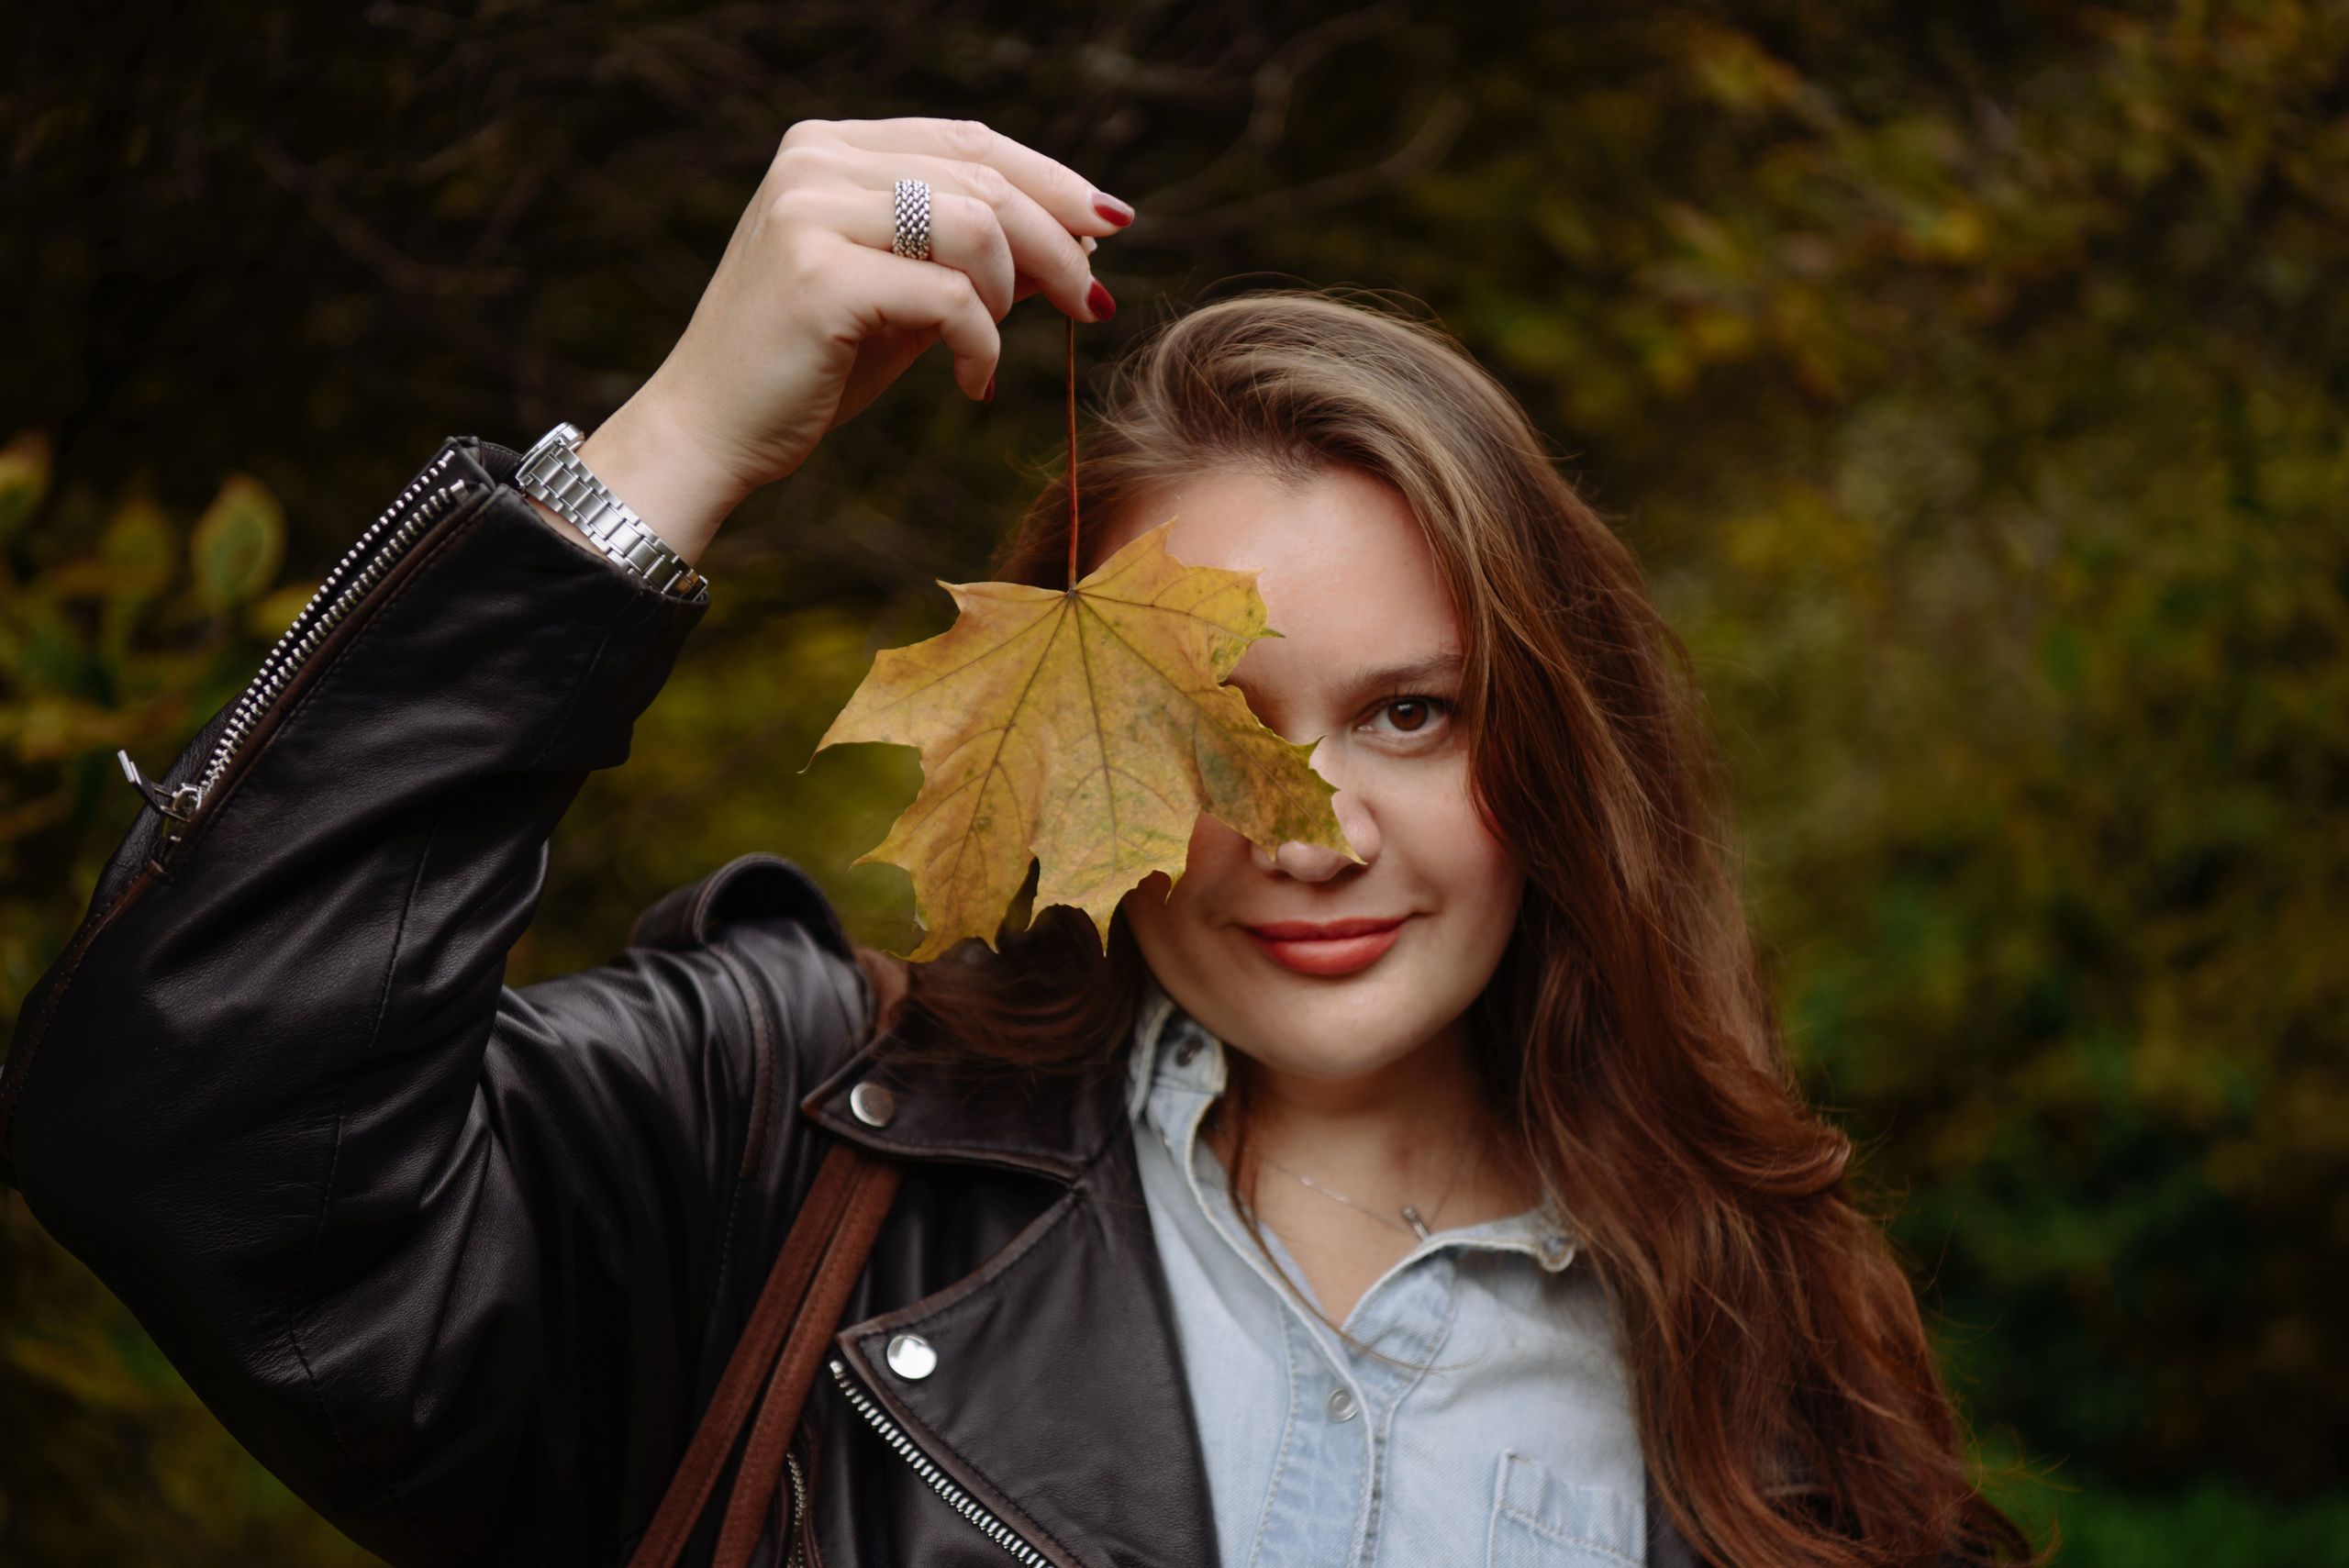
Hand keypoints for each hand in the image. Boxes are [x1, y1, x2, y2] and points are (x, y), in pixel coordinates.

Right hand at [563, 119, 1130, 564]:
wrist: (711, 431)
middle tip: (1094, 304)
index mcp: (832, 147)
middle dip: (1058, 243)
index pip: (969, 139)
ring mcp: (811, 209)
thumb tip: (1079, 239)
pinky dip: (982, 347)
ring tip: (995, 350)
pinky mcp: (819, 274)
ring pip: (976, 225)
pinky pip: (952, 298)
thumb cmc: (812, 367)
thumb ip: (972, 258)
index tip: (1111, 225)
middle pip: (984, 177)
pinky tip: (972, 385)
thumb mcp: (904, 298)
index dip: (1051, 179)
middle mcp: (816, 160)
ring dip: (1015, 295)